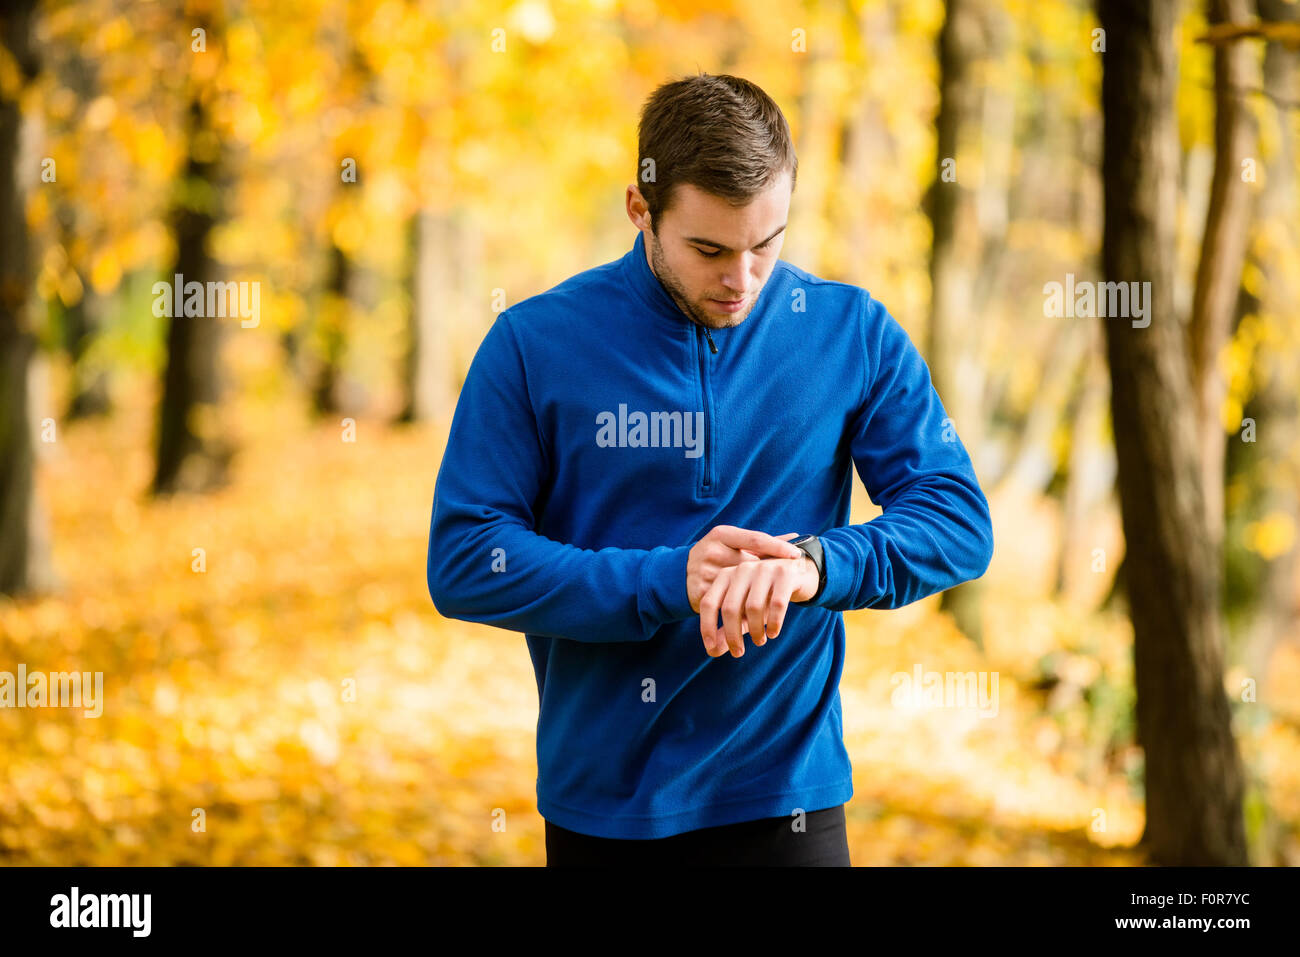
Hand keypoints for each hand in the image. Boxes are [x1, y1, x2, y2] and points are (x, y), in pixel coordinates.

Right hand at [687, 525, 802, 613]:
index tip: (797, 555)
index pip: (755, 539)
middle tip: (792, 582)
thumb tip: (796, 537)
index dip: (777, 547)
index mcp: (721, 535)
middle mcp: (712, 551)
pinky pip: (728, 604)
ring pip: (741, 588)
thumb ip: (763, 543)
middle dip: (769, 577)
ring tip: (775, 602)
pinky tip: (755, 617)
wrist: (675, 575)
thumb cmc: (716, 556)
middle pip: (751, 566)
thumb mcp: (733, 544)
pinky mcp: (700, 593)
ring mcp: (704, 572)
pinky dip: (743, 612)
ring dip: (758, 598)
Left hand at [698, 555, 819, 657]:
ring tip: (760, 641)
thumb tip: (712, 652)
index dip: (707, 627)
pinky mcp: (786, 574)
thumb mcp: (744, 612)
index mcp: (726, 576)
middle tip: (738, 653)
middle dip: (732, 636)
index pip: (709, 603)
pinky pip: (777, 604)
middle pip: (730, 608)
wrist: (798, 573)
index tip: (711, 649)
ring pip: (753, 607)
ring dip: (755, 631)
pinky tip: (773, 633)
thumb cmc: (765, 596)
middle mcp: (742, 569)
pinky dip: (774, 623)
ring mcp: (764, 569)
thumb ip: (727, 630)